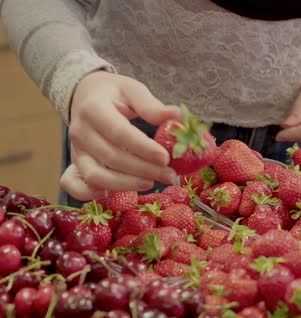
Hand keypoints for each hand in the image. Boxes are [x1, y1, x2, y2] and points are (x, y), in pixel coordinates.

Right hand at [60, 71, 179, 200]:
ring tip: (151, 183)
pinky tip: (111, 196)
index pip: (119, 133)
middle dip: (143, 170)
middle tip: (169, 175)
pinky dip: (88, 194)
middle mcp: (80, 131)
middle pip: (111, 157)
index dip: (143, 148)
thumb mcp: (132, 90)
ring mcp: (76, 150)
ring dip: (124, 185)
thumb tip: (177, 116)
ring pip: (95, 175)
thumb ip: (151, 105)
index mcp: (94, 109)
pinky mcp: (74, 163)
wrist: (83, 94)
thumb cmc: (113, 93)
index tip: (165, 158)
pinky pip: (74, 185)